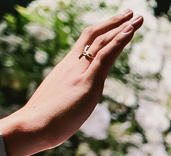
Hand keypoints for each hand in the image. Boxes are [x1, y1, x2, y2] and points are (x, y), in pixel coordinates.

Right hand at [0, 10, 142, 155]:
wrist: (33, 126)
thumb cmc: (43, 121)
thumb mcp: (60, 104)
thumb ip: (69, 98)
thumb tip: (73, 104)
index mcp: (67, 69)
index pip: (86, 44)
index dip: (102, 32)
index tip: (115, 25)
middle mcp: (73, 65)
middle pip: (95, 36)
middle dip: (114, 23)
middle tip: (131, 14)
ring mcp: (80, 72)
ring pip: (102, 42)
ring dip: (123, 28)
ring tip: (138, 18)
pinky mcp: (87, 82)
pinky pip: (104, 56)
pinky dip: (118, 42)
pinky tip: (129, 32)